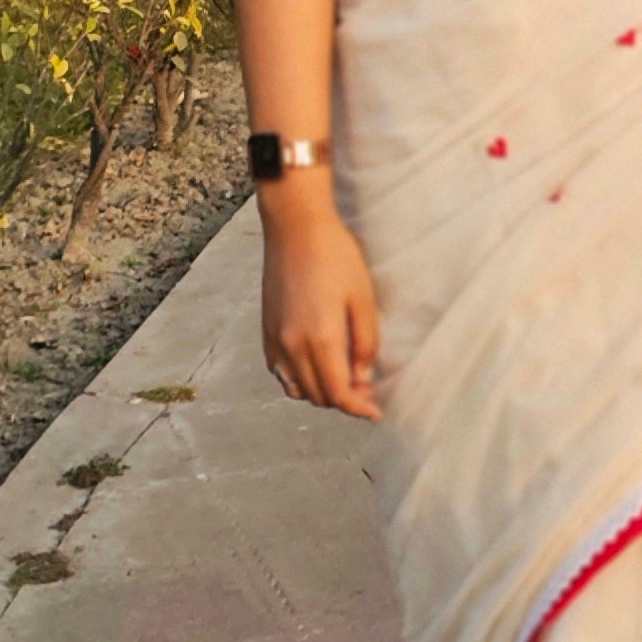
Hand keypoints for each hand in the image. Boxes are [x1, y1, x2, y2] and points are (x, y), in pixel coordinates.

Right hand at [261, 198, 383, 419]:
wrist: (295, 227)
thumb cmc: (336, 257)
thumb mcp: (363, 298)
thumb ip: (364, 343)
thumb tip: (363, 380)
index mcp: (319, 339)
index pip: (338, 394)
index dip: (359, 409)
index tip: (376, 414)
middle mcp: (291, 345)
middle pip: (318, 395)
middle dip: (343, 401)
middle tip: (367, 392)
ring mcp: (274, 339)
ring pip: (296, 388)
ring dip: (320, 392)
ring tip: (343, 379)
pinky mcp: (265, 330)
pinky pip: (280, 372)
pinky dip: (299, 380)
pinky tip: (317, 366)